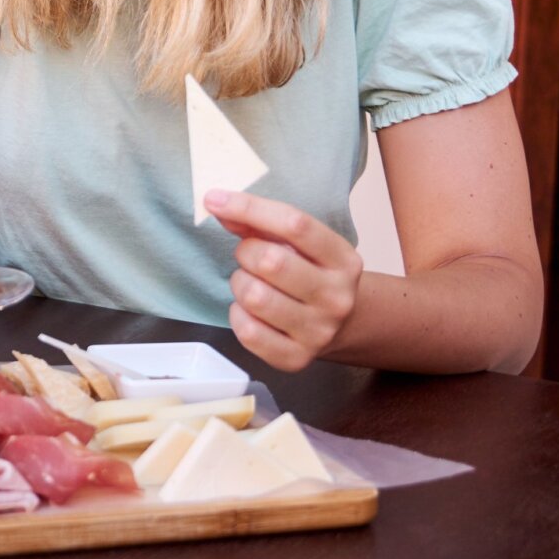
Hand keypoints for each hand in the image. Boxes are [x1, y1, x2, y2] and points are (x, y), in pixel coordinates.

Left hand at [207, 189, 362, 371]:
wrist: (339, 324)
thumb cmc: (309, 273)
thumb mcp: (298, 244)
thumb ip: (259, 222)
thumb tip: (219, 205)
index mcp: (343, 259)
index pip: (295, 224)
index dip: (249, 207)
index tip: (214, 200)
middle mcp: (337, 296)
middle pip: (271, 261)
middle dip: (245, 252)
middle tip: (248, 256)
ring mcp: (320, 331)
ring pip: (255, 297)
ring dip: (239, 283)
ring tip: (250, 283)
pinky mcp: (297, 358)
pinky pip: (248, 332)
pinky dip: (237, 315)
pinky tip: (249, 310)